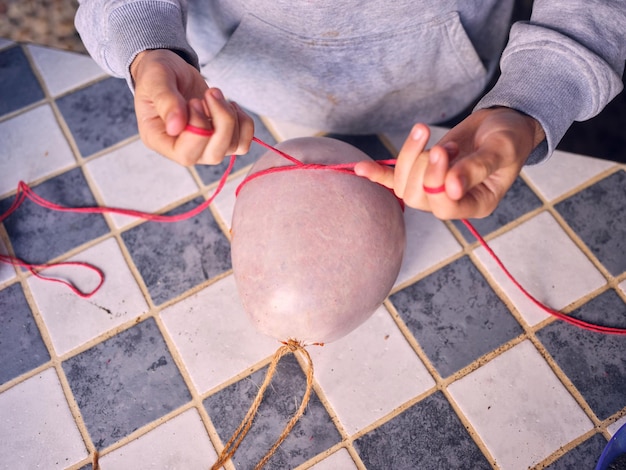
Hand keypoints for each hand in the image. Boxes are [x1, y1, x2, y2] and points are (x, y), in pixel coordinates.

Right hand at [130, 49, 253, 165]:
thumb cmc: (157, 75)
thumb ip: (166, 101)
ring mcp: (205, 146)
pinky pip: (243, 142)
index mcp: (161, 141)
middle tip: (210, 94)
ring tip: (213, 93)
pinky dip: (244, 122)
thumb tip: (176, 127)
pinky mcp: (222, 138)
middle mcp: (184, 149)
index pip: (186, 154)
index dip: (198, 129)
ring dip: (230, 116)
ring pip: (232, 147)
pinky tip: (228, 104)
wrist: (171, 71)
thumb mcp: (156, 80)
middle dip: (221, 122)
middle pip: (214, 155)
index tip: (194, 101)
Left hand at [355, 107, 544, 218]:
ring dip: (408, 157)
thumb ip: (477, 168)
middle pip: (418, 198)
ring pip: (404, 186)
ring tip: (429, 134)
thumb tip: (450, 187)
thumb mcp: (500, 149)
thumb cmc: (509, 137)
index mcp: (476, 204)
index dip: (436, 181)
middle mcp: (451, 201)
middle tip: (443, 144)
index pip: (444, 206)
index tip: (443, 150)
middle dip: (422, 167)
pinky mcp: (421, 173)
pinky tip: (360, 169)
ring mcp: (434, 189)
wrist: (503, 123)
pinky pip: (393, 179)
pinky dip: (377, 174)